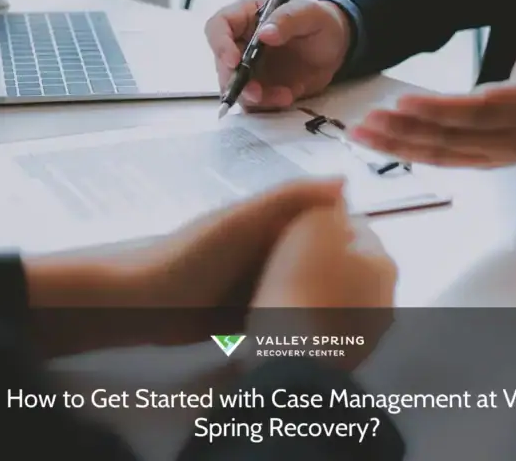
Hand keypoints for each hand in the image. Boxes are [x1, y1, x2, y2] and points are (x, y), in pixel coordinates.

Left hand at [24, 179, 348, 353]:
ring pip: (300, 286)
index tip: (375, 254)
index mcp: (266, 221)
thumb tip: (345, 181)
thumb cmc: (191, 257)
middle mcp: (263, 248)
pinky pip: (281, 313)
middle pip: (313, 256)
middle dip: (338, 272)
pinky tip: (320, 334)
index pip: (318, 220)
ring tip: (354, 318)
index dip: (347, 233)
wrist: (140, 304)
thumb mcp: (242, 222)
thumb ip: (288, 199)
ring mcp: (253, 281)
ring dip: (320, 298)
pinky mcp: (244, 313)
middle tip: (372, 295)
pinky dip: (298, 320)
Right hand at [205, 0, 350, 110]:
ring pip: (236, 88)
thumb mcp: (309, 12)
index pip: (218, 27)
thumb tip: (264, 33)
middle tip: (256, 93)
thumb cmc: (319, 20)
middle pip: (223, 64)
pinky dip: (268, 105)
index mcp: (245, 16)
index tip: (233, 61)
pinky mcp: (261, 88)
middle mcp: (241, 43)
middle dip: (235, 82)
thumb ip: (287, 19)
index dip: (220, 44)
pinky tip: (288, 97)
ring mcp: (250, 69)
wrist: (335, 46)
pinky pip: (255, 103)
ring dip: (254, 97)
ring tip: (284, 96)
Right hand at [247, 200, 397, 369]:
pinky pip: (326, 327)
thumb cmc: (301, 284)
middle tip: (284, 259)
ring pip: (339, 297)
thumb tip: (336, 206)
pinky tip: (286, 321)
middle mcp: (387, 299)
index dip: (322, 220)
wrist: (292, 359)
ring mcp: (370, 336)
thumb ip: (327, 207)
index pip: (356, 226)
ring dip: (316, 291)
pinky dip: (310, 320)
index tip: (292, 228)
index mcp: (384, 263)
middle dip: (322, 259)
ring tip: (280, 291)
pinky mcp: (347, 361)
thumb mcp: (312, 225)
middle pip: (350, 264)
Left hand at [351, 0, 515, 166]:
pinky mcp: (476, 162)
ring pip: (438, 154)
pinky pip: (438, 160)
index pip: (478, 112)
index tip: (403, 102)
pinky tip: (376, 144)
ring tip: (359, 133)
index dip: (440, 110)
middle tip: (366, 119)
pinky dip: (406, 154)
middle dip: (405, 131)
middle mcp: (504, 139)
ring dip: (396, 146)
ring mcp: (488, 155)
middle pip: (449, 138)